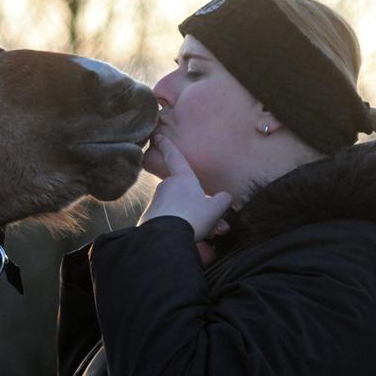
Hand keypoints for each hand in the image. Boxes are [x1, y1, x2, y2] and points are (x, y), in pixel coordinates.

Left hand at [138, 135, 231, 264]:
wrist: (167, 238)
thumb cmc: (193, 217)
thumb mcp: (215, 208)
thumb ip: (222, 200)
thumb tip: (226, 197)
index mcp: (182, 179)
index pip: (175, 157)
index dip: (167, 145)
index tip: (158, 135)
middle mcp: (167, 187)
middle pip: (186, 194)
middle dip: (200, 207)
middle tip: (217, 224)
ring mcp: (157, 203)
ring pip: (180, 210)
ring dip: (195, 221)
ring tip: (210, 236)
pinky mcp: (150, 219)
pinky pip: (170, 221)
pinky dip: (182, 228)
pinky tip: (192, 240)